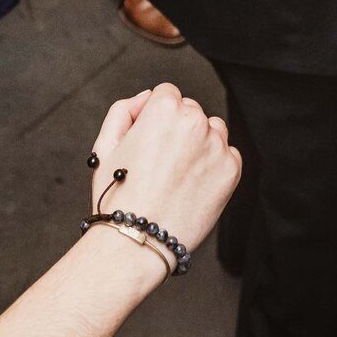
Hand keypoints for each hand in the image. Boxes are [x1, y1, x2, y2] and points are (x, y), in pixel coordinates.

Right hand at [89, 82, 240, 258]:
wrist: (138, 242)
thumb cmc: (118, 198)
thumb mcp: (105, 146)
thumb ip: (124, 110)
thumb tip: (147, 98)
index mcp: (164, 108)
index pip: (167, 94)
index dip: (155, 117)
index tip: (151, 141)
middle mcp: (194, 120)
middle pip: (191, 111)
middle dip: (178, 130)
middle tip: (161, 164)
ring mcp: (215, 145)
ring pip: (213, 129)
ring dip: (200, 143)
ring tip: (178, 175)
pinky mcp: (231, 169)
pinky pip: (228, 155)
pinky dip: (215, 166)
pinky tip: (194, 186)